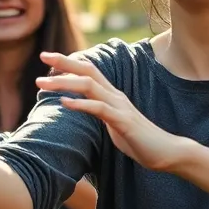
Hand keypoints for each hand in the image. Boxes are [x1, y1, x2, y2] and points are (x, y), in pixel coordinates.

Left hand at [36, 52, 192, 171]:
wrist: (166, 152)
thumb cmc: (139, 140)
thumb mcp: (113, 123)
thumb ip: (99, 113)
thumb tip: (82, 109)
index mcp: (112, 95)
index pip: (89, 71)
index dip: (69, 63)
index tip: (48, 59)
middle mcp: (115, 96)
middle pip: (88, 71)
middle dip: (64, 62)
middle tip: (42, 56)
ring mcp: (120, 107)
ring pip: (89, 86)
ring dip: (64, 83)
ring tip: (42, 83)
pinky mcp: (123, 122)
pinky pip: (99, 109)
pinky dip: (80, 104)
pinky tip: (64, 103)